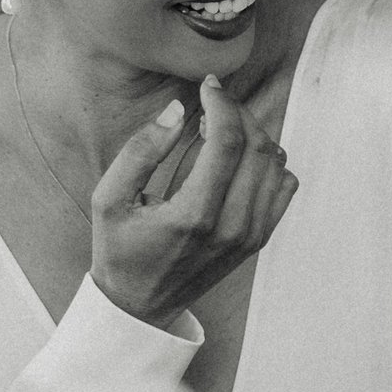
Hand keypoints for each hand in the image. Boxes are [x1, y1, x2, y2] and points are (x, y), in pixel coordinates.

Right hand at [87, 75, 297, 331]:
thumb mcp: (108, 199)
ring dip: (253, 135)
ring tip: (221, 129)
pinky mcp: (259, 239)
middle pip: (257, 147)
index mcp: (194, 216)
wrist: (141, 305)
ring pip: (275, 164)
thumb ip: (140, 151)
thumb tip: (177, 111)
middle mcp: (231, 227)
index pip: (228, 142)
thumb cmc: (120, 249)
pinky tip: (238, 158)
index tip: (207, 86)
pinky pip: (284, 186)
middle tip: (212, 104)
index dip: (221, 103)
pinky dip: (269, 162)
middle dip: (237, 113)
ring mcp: (251, 236)